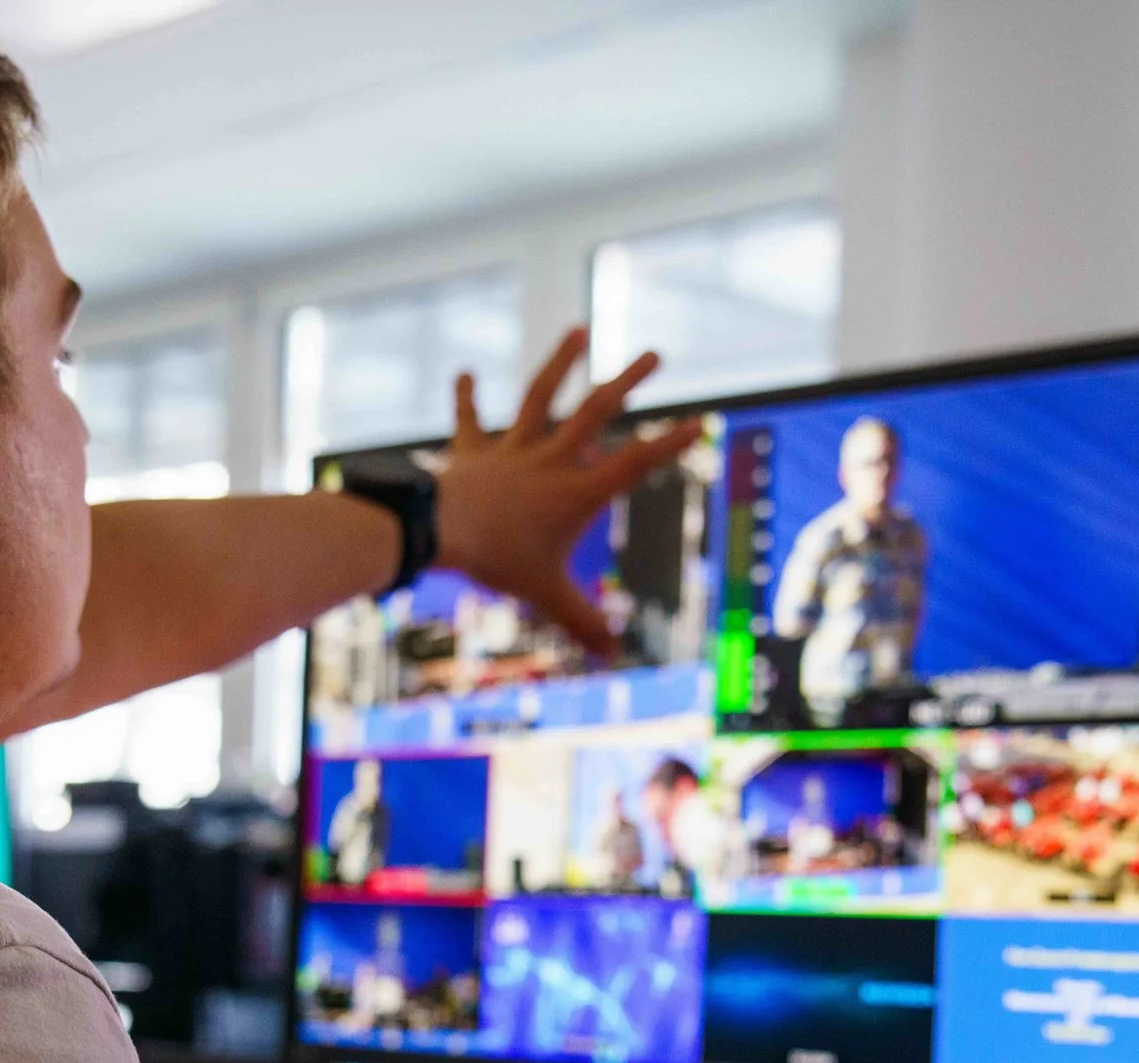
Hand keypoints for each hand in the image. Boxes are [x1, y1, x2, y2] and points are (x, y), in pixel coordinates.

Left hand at [436, 326, 704, 654]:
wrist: (438, 533)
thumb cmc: (497, 562)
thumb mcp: (547, 595)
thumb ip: (584, 622)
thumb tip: (615, 656)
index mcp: (576, 491)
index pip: (634, 462)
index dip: (669, 443)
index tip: (699, 421)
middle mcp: (549, 460)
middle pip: (595, 411)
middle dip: (627, 381)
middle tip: (655, 354)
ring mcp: (510, 450)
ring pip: (539, 397)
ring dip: (559, 362)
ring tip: (577, 330)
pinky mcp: (472, 451)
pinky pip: (468, 419)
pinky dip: (465, 396)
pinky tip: (464, 371)